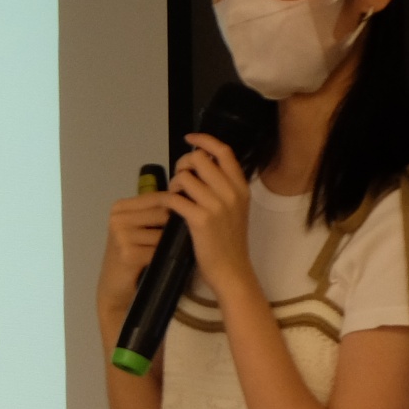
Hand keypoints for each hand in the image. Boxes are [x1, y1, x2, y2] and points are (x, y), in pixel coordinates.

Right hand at [99, 189, 175, 326]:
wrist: (114, 287)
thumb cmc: (131, 255)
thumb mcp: (139, 228)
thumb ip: (156, 212)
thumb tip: (189, 200)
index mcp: (120, 207)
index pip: (158, 197)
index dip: (177, 206)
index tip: (187, 218)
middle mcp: (118, 218)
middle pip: (163, 213)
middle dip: (174, 226)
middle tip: (173, 241)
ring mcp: (121, 235)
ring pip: (163, 233)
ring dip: (169, 244)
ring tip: (163, 253)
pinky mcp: (127, 253)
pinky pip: (160, 250)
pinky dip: (164, 257)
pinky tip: (158, 263)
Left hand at [168, 133, 257, 298]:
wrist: (231, 269)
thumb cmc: (229, 240)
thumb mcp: (235, 208)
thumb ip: (224, 186)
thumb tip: (203, 165)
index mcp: (240, 187)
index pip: (223, 152)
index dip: (204, 140)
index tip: (190, 139)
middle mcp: (231, 192)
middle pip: (198, 160)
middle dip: (182, 166)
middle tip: (179, 181)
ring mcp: (217, 205)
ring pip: (184, 177)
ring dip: (174, 185)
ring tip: (176, 198)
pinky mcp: (201, 219)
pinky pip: (174, 198)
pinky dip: (168, 201)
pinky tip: (171, 209)